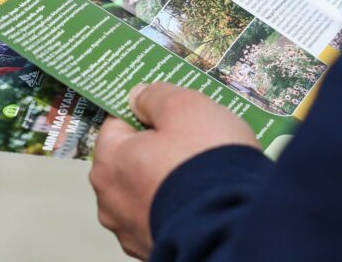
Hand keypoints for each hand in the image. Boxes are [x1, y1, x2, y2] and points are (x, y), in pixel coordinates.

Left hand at [89, 82, 260, 258]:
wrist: (232, 223)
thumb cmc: (205, 161)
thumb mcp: (185, 107)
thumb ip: (156, 96)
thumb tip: (140, 96)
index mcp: (109, 162)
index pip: (117, 123)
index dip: (147, 113)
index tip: (172, 112)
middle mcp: (111, 201)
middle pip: (132, 159)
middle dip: (160, 148)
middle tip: (195, 139)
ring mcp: (132, 230)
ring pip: (149, 190)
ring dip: (170, 179)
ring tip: (205, 171)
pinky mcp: (156, 248)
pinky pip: (166, 215)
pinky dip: (181, 205)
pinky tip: (206, 197)